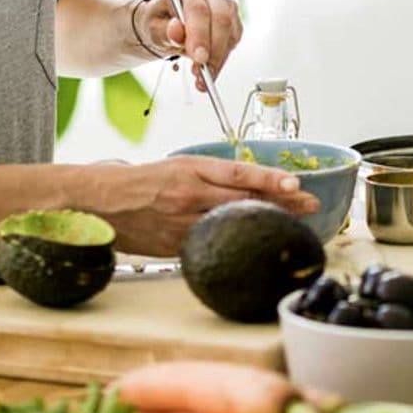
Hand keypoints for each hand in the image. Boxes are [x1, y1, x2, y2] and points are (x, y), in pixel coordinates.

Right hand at [90, 155, 318, 256]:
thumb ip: (210, 177)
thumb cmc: (141, 180)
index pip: (238, 172)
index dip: (269, 178)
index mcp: (190, 168)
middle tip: (310, 203)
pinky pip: (211, 244)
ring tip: (294, 222)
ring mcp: (184, 222)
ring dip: (265, 223)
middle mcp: (190, 194)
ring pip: (232, 223)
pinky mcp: (176, 245)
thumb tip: (249, 185)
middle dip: (281, 202)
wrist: (103, 200)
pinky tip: (253, 245)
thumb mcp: (177, 166)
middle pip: (244, 200)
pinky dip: (235, 243)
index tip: (296, 182)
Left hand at [139, 0, 242, 91]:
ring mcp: (225, 5)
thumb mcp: (153, 28)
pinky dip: (222, 60)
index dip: (200, 35)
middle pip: (221, 18)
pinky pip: (234, 41)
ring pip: (231, 32)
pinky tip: (208, 70)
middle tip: (203, 71)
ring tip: (201, 76)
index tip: (199, 58)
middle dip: (214, 48)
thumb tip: (176, 31)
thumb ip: (164, 31)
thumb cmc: (160, 23)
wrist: (167, 26)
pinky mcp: (233, 21)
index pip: (198, 10)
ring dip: (218, 58)